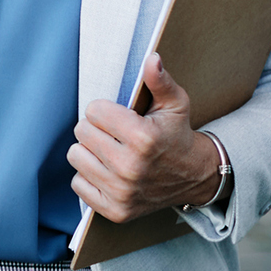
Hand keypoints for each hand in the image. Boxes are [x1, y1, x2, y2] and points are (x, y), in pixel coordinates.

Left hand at [68, 53, 222, 222]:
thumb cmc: (177, 135)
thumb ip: (159, 81)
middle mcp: (130, 167)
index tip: (121, 118)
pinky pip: (78, 184)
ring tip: (111, 152)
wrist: (194, 177)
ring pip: (76, 156)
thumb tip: (151, 59)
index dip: (105, 111)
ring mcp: (122, 192)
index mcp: (143, 138)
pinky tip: (109, 173)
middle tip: (116, 135)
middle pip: (81, 132)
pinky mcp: (115, 211)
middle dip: (96, 129)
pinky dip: (89, 177)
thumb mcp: (175, 104)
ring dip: (90, 152)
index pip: (93, 111)